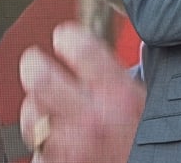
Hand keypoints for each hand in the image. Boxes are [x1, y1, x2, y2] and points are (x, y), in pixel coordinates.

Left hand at [19, 22, 144, 162]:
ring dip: (37, 107)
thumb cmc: (149, 142)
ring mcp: (69, 145)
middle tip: (37, 61)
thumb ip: (122, 74)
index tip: (64, 37)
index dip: (68, 36)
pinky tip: (57, 137)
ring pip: (31, 112)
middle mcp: (92, 120)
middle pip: (41, 78)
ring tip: (50, 107)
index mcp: (119, 96)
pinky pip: (36, 145)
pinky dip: (42, 141)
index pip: (80, 47)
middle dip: (35, 64)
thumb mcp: (146, 101)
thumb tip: (109, 46)